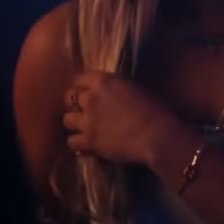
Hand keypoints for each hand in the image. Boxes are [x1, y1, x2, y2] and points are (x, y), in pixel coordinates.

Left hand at [62, 71, 180, 166]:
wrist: (157, 135)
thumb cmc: (156, 110)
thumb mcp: (135, 89)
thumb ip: (117, 90)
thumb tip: (111, 95)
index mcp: (104, 81)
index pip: (79, 78)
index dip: (81, 86)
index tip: (86, 91)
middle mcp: (91, 98)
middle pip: (69, 97)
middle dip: (75, 103)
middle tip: (85, 111)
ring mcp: (87, 120)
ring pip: (66, 119)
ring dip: (74, 123)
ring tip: (84, 128)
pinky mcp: (88, 141)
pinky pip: (71, 141)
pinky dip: (78, 143)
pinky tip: (86, 145)